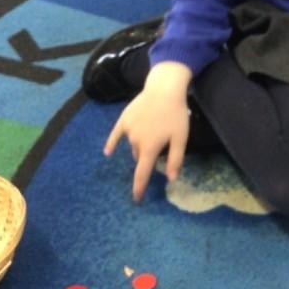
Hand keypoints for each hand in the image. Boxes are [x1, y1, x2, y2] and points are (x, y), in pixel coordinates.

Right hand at [103, 61, 192, 201]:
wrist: (163, 89)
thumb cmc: (175, 114)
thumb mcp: (181, 138)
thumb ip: (175, 160)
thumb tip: (171, 179)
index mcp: (149, 148)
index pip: (142, 173)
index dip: (139, 187)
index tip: (136, 199)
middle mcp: (135, 141)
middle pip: (140, 157)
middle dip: (147, 158)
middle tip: (161, 146)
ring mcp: (128, 130)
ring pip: (132, 145)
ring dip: (140, 145)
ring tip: (154, 131)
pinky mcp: (124, 119)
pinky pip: (116, 135)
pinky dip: (112, 144)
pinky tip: (107, 152)